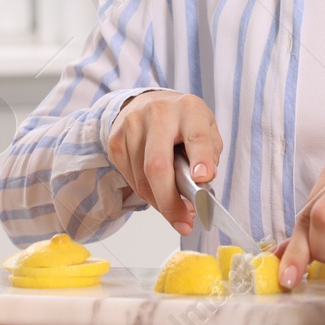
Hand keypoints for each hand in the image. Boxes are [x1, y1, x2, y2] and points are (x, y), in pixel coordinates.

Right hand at [105, 89, 222, 235]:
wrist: (147, 102)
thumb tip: (201, 183)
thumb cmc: (182, 121)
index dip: (201, 158)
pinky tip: (157, 192)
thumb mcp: (206, 128)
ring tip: (175, 208)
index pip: (196, 136)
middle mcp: (158, 113)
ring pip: (142, 179)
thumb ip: (209, 154)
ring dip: (159, 202)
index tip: (203, 178)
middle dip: (170, 201)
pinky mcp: (115, 141)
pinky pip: (131, 179)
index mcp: (188, 110)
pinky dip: (146, 194)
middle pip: (157, 165)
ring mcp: (132, 126)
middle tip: (183, 221)